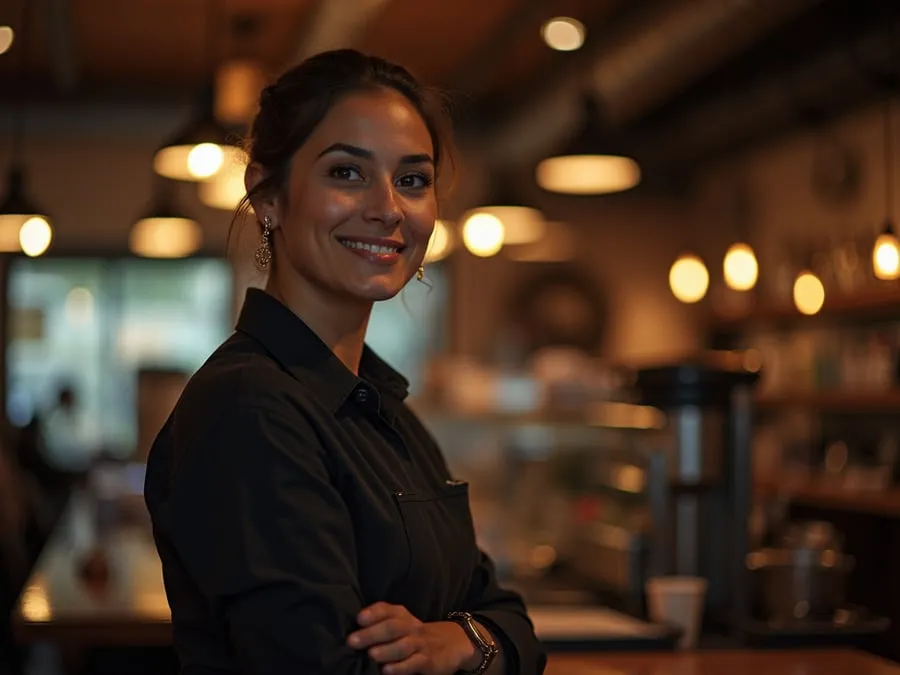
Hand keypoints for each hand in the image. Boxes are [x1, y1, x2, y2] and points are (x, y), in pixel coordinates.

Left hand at [347, 602, 477, 674]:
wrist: (452, 642)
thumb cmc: (414, 634)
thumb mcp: (402, 623)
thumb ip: (382, 623)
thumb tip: (353, 632)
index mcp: (402, 615)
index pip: (387, 610)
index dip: (373, 613)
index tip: (358, 619)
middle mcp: (411, 627)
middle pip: (392, 627)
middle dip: (372, 633)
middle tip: (352, 641)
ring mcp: (420, 644)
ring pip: (403, 645)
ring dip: (385, 650)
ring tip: (371, 655)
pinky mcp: (428, 661)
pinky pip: (414, 663)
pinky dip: (400, 668)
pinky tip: (387, 671)